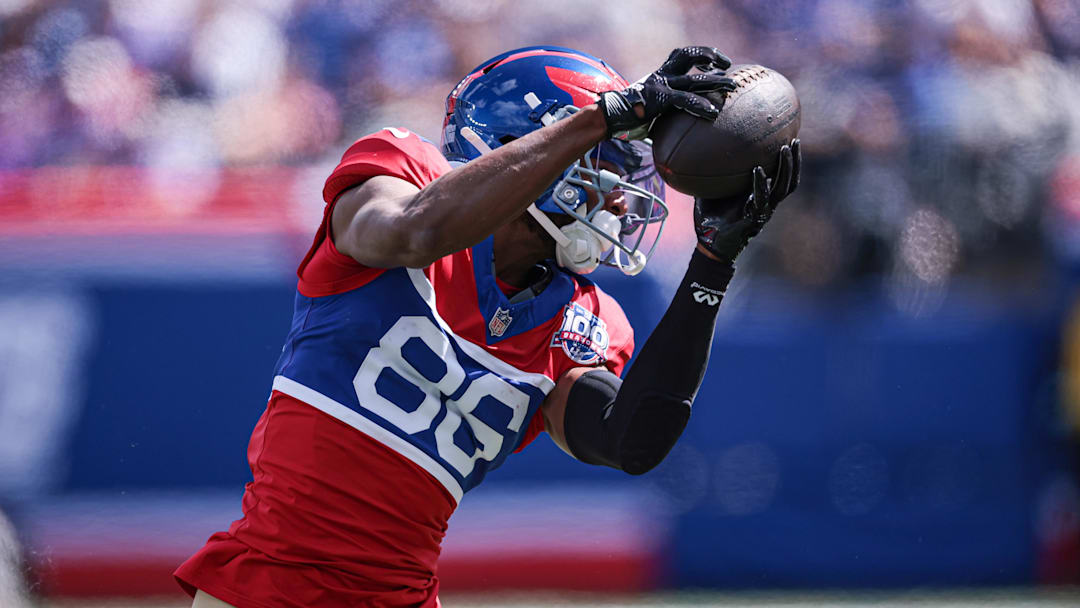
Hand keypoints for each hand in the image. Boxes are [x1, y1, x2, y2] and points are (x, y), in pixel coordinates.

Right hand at [598, 46, 735, 138]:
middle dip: (710, 56)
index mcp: (660, 74)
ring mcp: (661, 85)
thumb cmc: (629, 115)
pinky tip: (712, 112)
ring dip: (715, 81)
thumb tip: (678, 123)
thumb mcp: (650, 106)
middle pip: (688, 56)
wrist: (610, 117)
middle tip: (728, 64)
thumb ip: (665, 107)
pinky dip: (700, 105)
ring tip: (732, 87)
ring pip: (693, 78)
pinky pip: (684, 99)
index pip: (682, 55)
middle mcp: (662, 75)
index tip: (717, 62)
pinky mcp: (659, 98)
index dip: (701, 55)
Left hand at [694, 139, 800, 261]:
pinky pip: (761, 200)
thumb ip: (712, 173)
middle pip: (789, 180)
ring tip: (783, 149)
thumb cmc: (710, 217)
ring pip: (782, 189)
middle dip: (794, 161)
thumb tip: (699, 148)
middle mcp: (766, 204)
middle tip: (795, 140)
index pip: (782, 176)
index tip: (792, 138)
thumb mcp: (711, 190)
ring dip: (785, 168)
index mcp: (760, 196)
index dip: (790, 160)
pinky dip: (760, 184)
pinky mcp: (753, 221)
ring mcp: (762, 212)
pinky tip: (757, 170)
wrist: (706, 244)